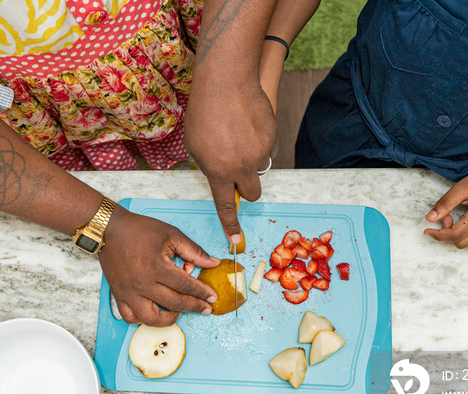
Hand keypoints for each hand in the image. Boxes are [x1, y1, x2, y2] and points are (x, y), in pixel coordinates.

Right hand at [99, 207, 220, 325]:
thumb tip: (213, 263)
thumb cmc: (139, 229)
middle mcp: (143, 283)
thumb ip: (193, 251)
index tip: (212, 297)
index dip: (202, 293)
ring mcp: (129, 292)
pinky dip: (143, 320)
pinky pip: (130, 317)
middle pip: (175, 303)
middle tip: (205, 308)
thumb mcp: (171, 234)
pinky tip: (154, 312)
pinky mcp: (119, 295)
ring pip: (151, 319)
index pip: (186, 286)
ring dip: (168, 320)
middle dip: (194, 307)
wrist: (110, 229)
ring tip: (178, 312)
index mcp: (157, 267)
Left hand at [185, 80, 277, 243]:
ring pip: (260, 168)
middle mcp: (241, 166)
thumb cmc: (204, 110)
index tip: (237, 240)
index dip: (231, 225)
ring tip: (239, 136)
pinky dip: (260, 143)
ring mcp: (259, 152)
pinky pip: (268, 149)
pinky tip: (248, 125)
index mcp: (218, 171)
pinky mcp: (272, 137)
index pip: (226, 206)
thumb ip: (208, 165)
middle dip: (246, 188)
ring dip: (252, 160)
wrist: (226, 81)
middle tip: (238, 171)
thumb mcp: (195, 144)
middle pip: (252, 193)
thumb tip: (220, 176)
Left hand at [423, 165, 467, 250]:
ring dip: (462, 237)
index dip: (438, 235)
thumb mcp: (461, 187)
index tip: (427, 231)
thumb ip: (445, 204)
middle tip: (449, 217)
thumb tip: (429, 219)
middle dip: (449, 233)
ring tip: (463, 220)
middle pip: (461, 243)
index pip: (454, 235)